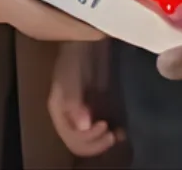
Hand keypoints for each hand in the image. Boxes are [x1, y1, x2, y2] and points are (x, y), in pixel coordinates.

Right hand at [48, 40, 123, 157]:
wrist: (89, 39)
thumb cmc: (76, 54)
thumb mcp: (72, 76)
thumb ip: (74, 100)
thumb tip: (83, 126)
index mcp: (59, 111)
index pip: (71, 139)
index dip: (88, 140)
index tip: (105, 126)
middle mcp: (68, 116)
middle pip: (81, 143)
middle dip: (97, 143)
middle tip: (113, 135)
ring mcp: (82, 112)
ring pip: (92, 139)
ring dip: (104, 141)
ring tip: (119, 134)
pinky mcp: (95, 107)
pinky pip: (101, 127)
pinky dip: (111, 131)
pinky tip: (121, 129)